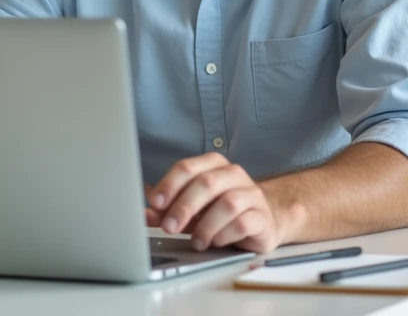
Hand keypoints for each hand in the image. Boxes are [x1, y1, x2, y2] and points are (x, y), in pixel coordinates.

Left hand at [147, 152, 283, 253]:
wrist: (262, 221)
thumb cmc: (221, 211)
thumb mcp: (191, 209)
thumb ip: (169, 209)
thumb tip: (146, 214)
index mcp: (212, 164)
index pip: (187, 167)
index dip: (169, 185)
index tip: (155, 203)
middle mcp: (233, 174)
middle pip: (206, 183)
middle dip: (183, 206)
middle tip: (169, 227)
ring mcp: (251, 194)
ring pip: (226, 204)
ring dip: (205, 226)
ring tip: (195, 241)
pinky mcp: (262, 216)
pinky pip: (242, 223)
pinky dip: (224, 235)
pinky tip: (216, 242)